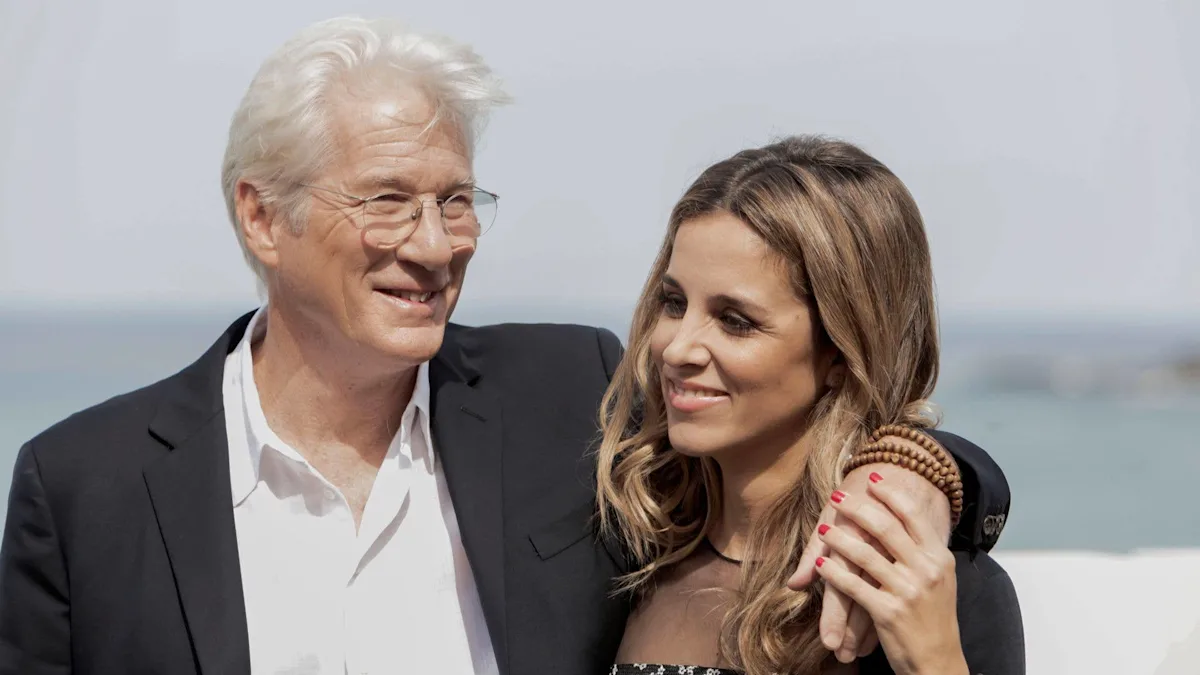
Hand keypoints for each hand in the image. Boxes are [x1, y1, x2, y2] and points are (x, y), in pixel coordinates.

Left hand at [788, 440, 952, 660]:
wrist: (939, 663)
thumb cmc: (934, 619)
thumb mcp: (936, 580)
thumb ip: (918, 551)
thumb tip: (896, 519)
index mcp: (939, 557)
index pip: (913, 515)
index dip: (891, 494)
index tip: (872, 478)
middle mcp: (926, 570)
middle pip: (886, 528)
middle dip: (858, 508)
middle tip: (837, 496)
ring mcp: (908, 591)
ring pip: (866, 555)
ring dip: (839, 539)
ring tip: (823, 529)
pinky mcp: (888, 612)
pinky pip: (854, 586)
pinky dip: (833, 574)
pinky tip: (819, 565)